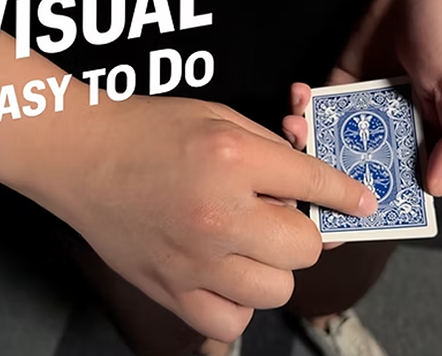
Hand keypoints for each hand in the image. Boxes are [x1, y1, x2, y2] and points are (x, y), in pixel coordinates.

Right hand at [24, 96, 377, 342]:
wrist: (81, 155)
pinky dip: (236, 304)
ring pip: (275, 290)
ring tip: (250, 246)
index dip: (347, 194)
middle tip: (282, 218)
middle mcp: (217, 215)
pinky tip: (225, 276)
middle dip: (305, 233)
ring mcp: (193, 260)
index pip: (317, 184)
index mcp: (233, 160)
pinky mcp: (169, 289)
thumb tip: (314, 186)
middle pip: (305, 249)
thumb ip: (274, 154)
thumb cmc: (147, 131)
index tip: (360, 203)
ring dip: (273, 268)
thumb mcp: (221, 119)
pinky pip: (228, 322)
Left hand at [282, 0, 441, 197]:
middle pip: (356, 170)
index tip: (341, 225)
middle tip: (298, 186)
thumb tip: (436, 188)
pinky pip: (317, 105)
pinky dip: (302, 104)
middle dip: (325, 181)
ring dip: (306, 140)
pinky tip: (299, 95)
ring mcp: (363, 109)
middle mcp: (393, 131)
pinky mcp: (341, 84)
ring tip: (297, 127)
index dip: (373, 208)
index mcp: (428, 141)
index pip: (400, 187)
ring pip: (329, 140)